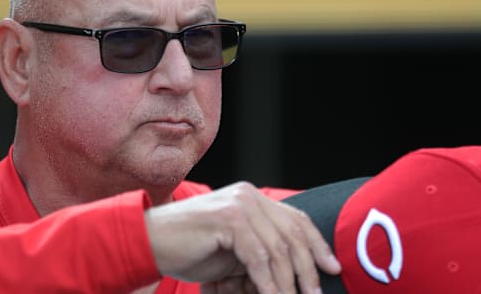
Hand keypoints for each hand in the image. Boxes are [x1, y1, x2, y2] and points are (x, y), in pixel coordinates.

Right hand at [144, 181, 340, 293]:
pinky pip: (258, 257)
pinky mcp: (228, 220)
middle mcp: (249, 197)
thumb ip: (260, 255)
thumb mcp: (233, 251)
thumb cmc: (190, 249)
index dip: (317, 245)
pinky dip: (268, 283)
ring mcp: (239, 205)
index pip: (296, 220)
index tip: (332, 268)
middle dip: (308, 267)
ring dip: (288, 282)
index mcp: (253, 199)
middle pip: (292, 234)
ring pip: (277, 249)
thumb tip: (293, 278)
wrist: (149, 241)